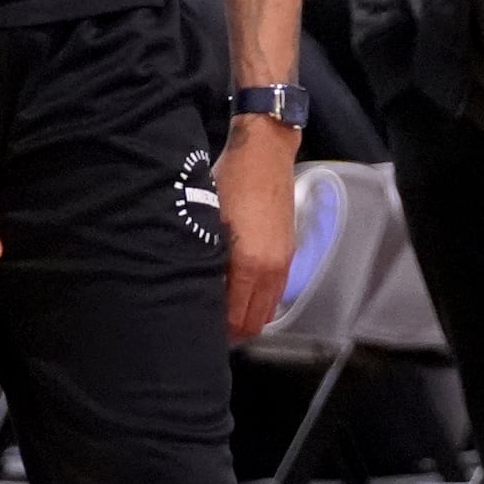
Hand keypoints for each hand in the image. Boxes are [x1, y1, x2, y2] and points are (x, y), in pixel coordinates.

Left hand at [217, 115, 298, 338]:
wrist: (264, 153)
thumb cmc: (231, 180)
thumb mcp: (209, 219)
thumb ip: (206, 258)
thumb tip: (195, 285)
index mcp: (249, 263)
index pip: (236, 316)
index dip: (219, 330)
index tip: (201, 330)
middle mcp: (271, 268)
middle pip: (255, 320)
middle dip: (235, 329)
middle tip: (210, 329)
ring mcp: (284, 261)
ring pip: (269, 309)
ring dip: (250, 316)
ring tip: (225, 314)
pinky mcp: (289, 251)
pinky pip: (277, 291)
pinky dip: (262, 299)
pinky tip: (243, 292)